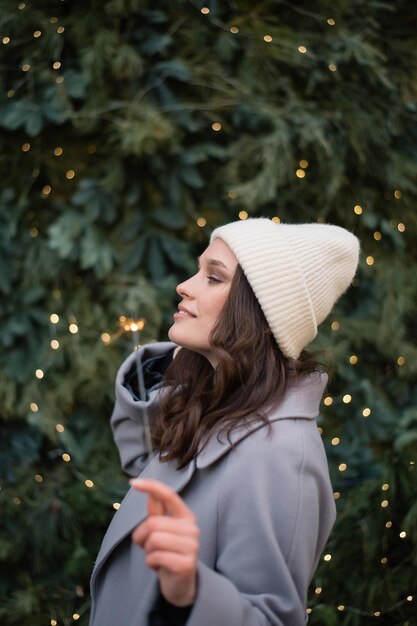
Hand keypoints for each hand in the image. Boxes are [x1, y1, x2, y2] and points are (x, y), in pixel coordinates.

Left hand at [130, 478, 198, 606]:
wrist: (181, 584)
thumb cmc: (168, 553)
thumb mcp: (161, 532)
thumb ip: (157, 513)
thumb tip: (151, 493)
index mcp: (186, 516)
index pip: (169, 495)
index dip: (151, 487)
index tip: (133, 482)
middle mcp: (192, 528)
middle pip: (153, 523)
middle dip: (142, 537)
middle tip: (148, 547)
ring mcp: (192, 546)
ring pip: (153, 540)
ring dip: (147, 551)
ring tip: (156, 556)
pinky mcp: (186, 564)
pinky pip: (155, 557)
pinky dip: (151, 562)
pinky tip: (160, 566)